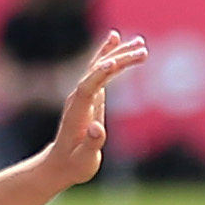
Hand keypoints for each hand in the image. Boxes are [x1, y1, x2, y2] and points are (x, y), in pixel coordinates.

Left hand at [40, 30, 148, 186]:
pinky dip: (110, 54)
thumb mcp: (84, 160)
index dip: (99, 74)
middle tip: (143, 51)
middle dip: (119, 60)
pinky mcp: (91, 93)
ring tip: (139, 42)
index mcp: (77, 112)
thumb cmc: (74, 164)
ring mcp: (84, 94)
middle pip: (98, 72)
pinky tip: (117, 40)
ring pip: (100, 67)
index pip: (88, 87)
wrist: (61, 162)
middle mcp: (79, 97)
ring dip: (118, 53)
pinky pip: (101, 70)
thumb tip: (98, 129)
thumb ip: (92, 144)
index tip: (113, 63)